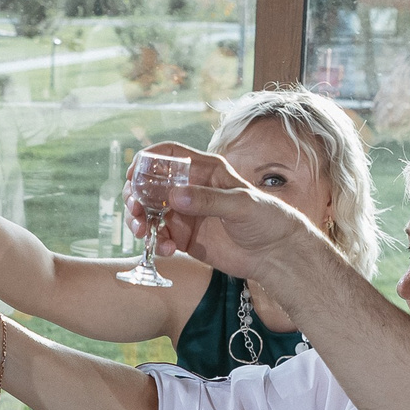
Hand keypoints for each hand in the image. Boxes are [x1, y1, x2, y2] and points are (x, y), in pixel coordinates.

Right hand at [124, 143, 317, 276]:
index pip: (170, 155)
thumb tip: (174, 195)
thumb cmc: (267, 219)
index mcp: (205, 171)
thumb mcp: (241, 204)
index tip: (133, 174)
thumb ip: (207, 199)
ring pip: (150, 213)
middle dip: (137, 195)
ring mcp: (186, 214)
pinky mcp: (185, 238)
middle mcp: (192, 190)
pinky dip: (157, 243)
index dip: (148, 160)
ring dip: (140, 220)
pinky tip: (168, 250)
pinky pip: (161, 237)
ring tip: (143, 231)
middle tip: (134, 209)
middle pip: (152, 185)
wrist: (276, 254)